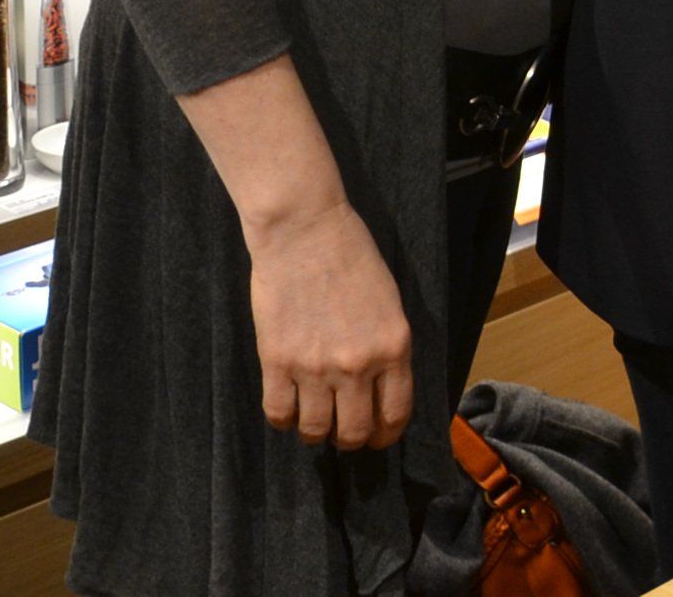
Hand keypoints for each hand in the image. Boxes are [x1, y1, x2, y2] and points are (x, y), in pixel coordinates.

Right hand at [245, 199, 415, 449]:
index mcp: (394, 348)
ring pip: (316, 429)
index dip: (386, 435)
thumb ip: (388, 349)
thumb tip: (381, 389)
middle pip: (354, 431)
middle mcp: (358, 365)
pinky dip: (283, 421)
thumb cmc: (353, 258)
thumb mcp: (390, 304)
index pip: (395, 414)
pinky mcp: (277, 362)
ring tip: (314, 423)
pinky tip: (287, 410)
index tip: (378, 438)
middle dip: (351, 440)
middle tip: (344, 433)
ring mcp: (315, 367)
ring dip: (316, 433)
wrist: (305, 232)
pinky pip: (278, 413)